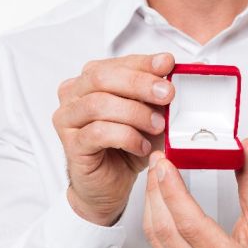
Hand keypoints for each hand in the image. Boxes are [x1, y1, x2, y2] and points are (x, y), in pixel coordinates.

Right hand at [52, 53, 175, 225]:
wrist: (109, 185)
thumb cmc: (125, 147)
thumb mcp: (148, 115)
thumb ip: (157, 96)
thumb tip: (179, 76)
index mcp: (91, 79)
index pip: (118, 62)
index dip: (144, 62)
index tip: (168, 64)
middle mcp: (74, 94)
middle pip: (102, 77)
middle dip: (139, 84)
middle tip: (166, 94)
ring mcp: (68, 119)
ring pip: (99, 104)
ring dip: (135, 113)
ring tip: (157, 125)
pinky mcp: (71, 144)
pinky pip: (98, 132)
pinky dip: (126, 136)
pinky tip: (141, 146)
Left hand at [142, 138, 247, 247]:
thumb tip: (245, 149)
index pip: (190, 223)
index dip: (173, 190)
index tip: (166, 165)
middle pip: (165, 228)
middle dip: (157, 190)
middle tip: (159, 164)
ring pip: (155, 237)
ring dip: (151, 203)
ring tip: (156, 178)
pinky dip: (154, 221)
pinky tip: (158, 203)